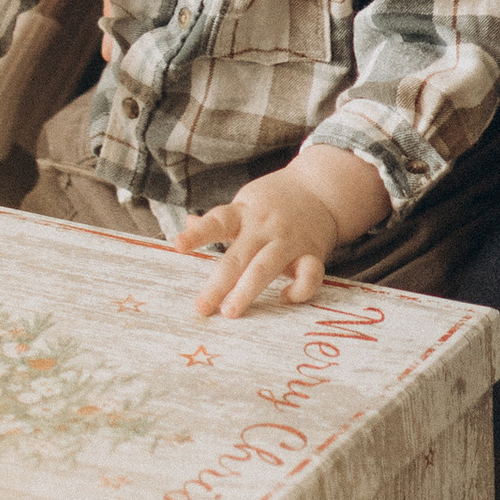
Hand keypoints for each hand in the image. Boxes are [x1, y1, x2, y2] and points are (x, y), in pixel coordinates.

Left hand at [177, 146, 385, 317]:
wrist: (321, 187)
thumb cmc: (274, 200)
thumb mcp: (245, 202)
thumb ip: (220, 218)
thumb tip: (188, 223)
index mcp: (244, 213)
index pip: (217, 221)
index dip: (197, 233)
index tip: (178, 245)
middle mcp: (265, 226)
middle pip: (239, 255)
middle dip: (219, 283)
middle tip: (202, 307)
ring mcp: (289, 240)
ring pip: (266, 267)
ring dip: (247, 290)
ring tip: (230, 312)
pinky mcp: (313, 253)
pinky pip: (309, 275)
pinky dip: (298, 290)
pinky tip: (284, 299)